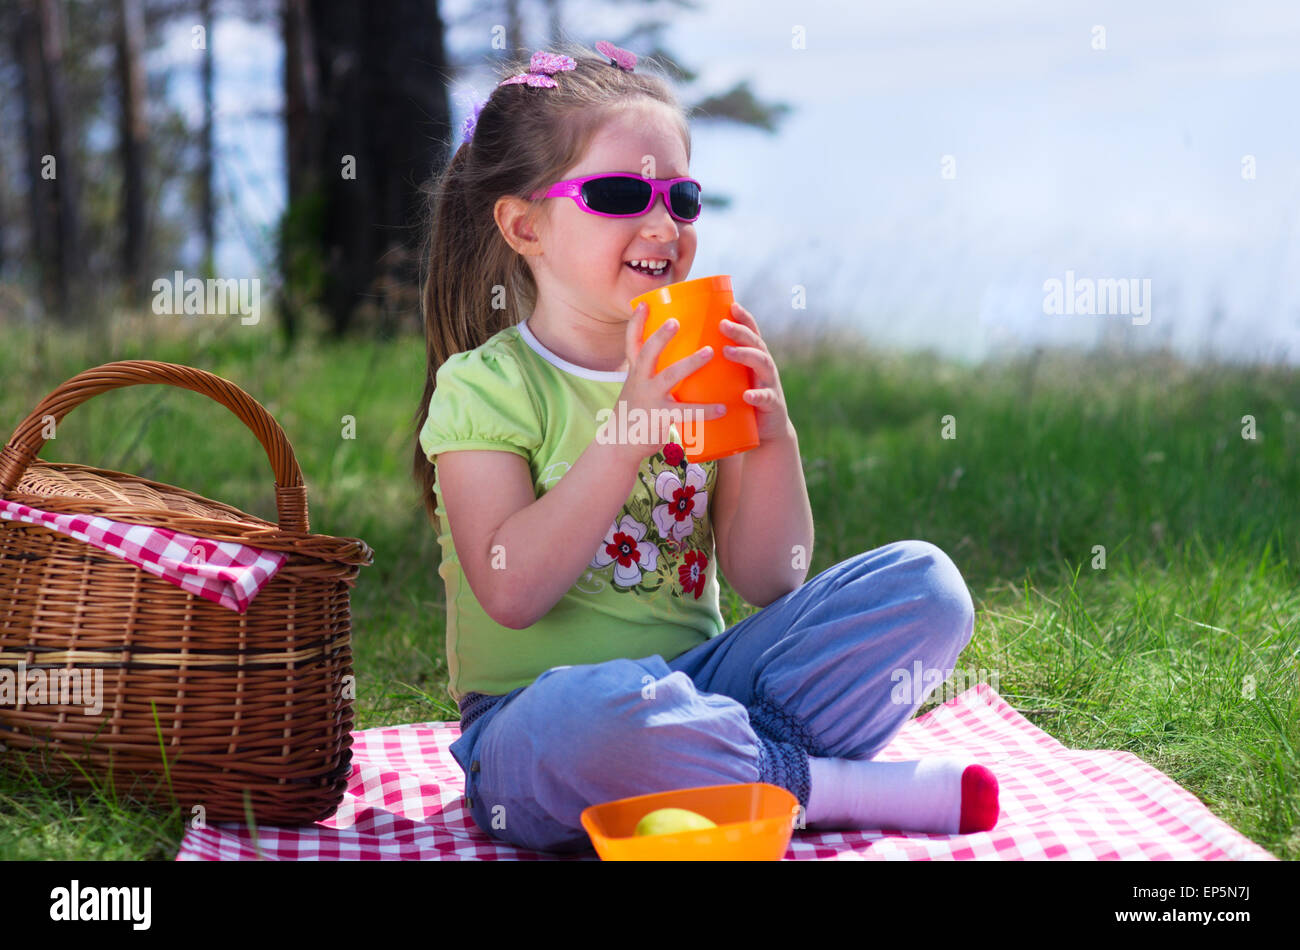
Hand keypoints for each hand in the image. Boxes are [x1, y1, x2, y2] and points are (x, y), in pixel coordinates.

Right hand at [606, 303, 727, 463]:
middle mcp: (640, 382)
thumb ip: (652, 374)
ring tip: (710, 352)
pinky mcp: (662, 418)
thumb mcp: (637, 389)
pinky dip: (706, 410)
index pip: (632, 343)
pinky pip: (687, 412)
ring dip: (690, 362)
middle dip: (661, 336)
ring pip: (670, 376)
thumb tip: (678, 357)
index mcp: (635, 372)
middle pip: (648, 353)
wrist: (620, 445)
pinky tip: (723, 408)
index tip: (643, 303)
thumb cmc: (635, 413)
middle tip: (676, 321)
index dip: (636, 322)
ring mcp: (650, 399)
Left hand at [719, 302, 794, 443]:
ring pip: (762, 364)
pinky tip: (747, 395)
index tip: (731, 305)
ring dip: (745, 355)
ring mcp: (770, 385)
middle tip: (722, 324)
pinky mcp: (771, 406)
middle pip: (755, 343)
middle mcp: (764, 367)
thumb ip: (716, 368)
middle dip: (740, 331)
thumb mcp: (731, 382)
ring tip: (728, 351)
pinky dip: (757, 396)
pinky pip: (766, 399)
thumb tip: (683, 354)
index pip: (751, 333)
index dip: (744, 318)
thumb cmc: (740, 403)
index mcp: (754, 359)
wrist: (765, 434)